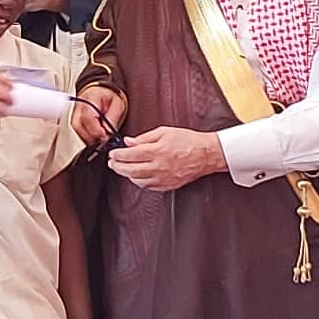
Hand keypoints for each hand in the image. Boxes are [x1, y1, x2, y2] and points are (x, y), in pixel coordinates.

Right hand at [71, 85, 125, 145]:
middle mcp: (79, 105)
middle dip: (91, 136)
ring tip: (101, 137)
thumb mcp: (118, 104)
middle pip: (78, 125)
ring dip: (89, 138)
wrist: (102, 92)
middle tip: (104, 139)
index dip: (95, 129)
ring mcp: (75, 113)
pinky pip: (78, 131)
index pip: (87, 116)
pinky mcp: (75, 119)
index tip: (104, 136)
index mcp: (90, 98)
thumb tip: (108, 131)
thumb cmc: (109, 97)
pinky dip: (87, 137)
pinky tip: (95, 137)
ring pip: (76, 130)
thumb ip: (113, 117)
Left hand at [108, 126, 226, 190]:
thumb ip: (144, 138)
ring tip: (121, 168)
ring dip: (126, 175)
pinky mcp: (168, 185)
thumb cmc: (188, 141)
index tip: (112, 153)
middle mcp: (159, 166)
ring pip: (138, 180)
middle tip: (112, 162)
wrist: (206, 154)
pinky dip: (139, 181)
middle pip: (131, 170)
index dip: (118, 155)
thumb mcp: (164, 132)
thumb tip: (129, 142)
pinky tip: (135, 176)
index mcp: (157, 151)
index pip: (130, 155)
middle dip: (117, 166)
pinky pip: (149, 186)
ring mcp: (164, 178)